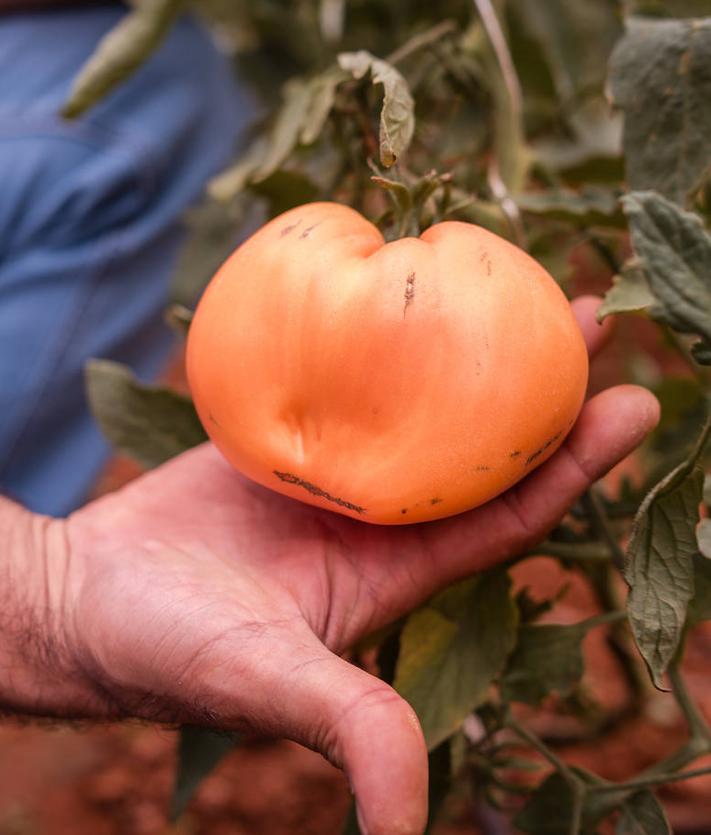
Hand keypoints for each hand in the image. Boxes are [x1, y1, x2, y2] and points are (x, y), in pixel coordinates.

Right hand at [54, 297, 657, 834]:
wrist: (83, 601)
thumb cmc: (164, 650)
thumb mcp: (263, 682)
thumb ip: (344, 729)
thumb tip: (405, 832)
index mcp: (396, 572)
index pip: (511, 514)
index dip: (577, 465)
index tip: (633, 402)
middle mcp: (379, 519)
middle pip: (485, 448)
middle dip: (547, 391)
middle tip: (596, 317)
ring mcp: (334, 473)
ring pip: (423, 405)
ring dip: (469, 352)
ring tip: (515, 283)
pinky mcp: (285, 438)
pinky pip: (351, 382)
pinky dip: (383, 344)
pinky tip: (402, 295)